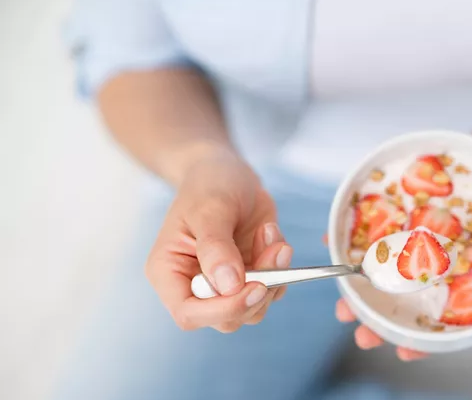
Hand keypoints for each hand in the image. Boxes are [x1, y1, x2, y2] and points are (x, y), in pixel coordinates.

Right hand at [145, 150, 291, 331]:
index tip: (254, 287)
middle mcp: (195, 286)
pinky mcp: (250, 276)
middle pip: (226, 319)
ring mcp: (225, 284)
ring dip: (273, 276)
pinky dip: (281, 267)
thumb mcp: (209, 209)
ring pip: (253, 308)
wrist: (227, 172)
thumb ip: (216, 248)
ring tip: (270, 234)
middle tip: (274, 251)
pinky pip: (272, 290)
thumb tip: (229, 286)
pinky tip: (271, 234)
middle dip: (256, 291)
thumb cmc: (208, 185)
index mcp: (169, 273)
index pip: (189, 313)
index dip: (223, 309)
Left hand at [332, 92, 471, 359]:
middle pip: (405, 299)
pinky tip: (334, 241)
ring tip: (341, 296)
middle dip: (379, 317)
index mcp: (469, 280)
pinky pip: (379, 222)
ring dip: (360, 283)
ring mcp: (423, 235)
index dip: (422, 341)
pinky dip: (355, 232)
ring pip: (386, 266)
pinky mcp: (410, 208)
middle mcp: (441, 262)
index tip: (402, 353)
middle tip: (358, 330)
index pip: (443, 321)